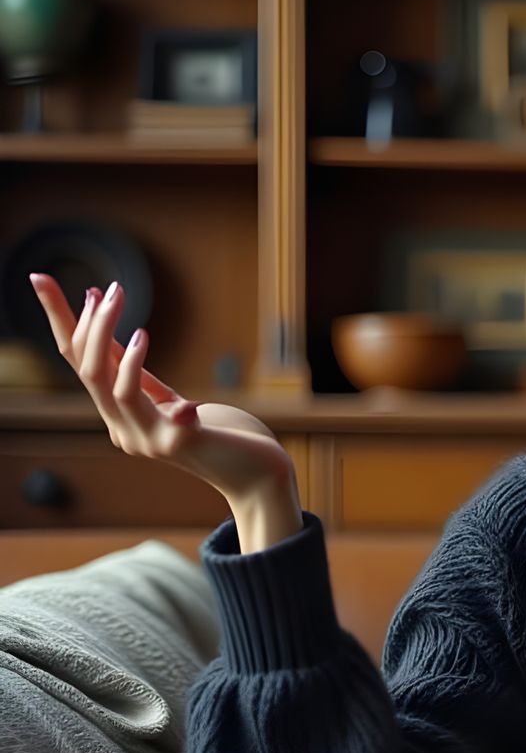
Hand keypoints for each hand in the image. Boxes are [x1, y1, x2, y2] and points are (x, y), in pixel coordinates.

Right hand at [30, 273, 298, 505]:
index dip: (59, 320)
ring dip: (115, 343)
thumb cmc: (219, 433)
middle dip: (92, 326)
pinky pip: (154, 406)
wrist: (259, 475)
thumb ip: (138, 375)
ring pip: (112, 388)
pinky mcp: (180, 443)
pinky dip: (146, 373)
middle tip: (110, 289)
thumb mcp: (168, 398)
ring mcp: (149, 441)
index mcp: (119, 416)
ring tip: (135, 317)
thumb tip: (111, 330)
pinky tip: (150, 339)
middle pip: (88, 372)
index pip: (77, 363)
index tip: (39, 277)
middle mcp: (125, 432)